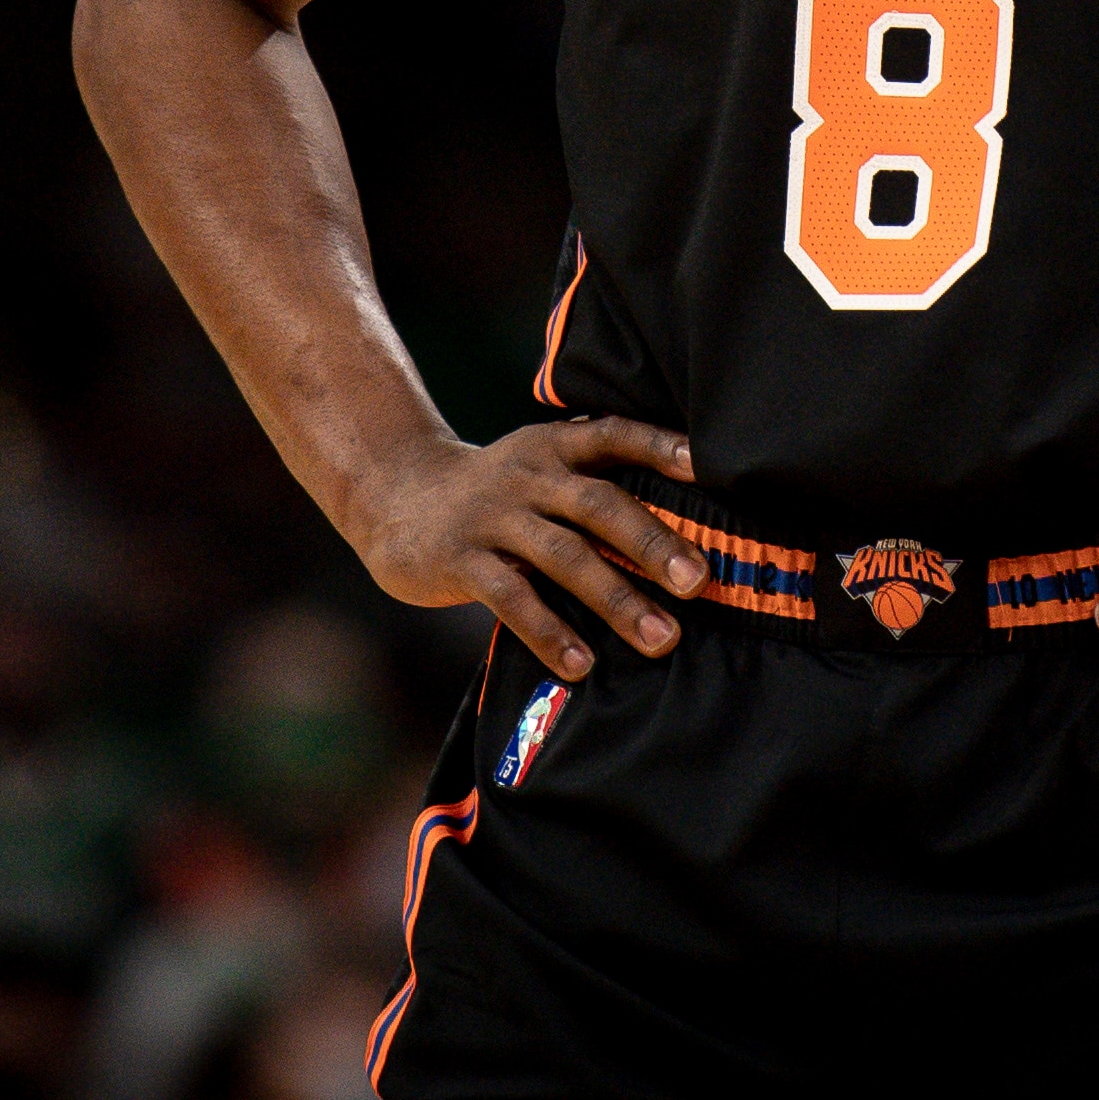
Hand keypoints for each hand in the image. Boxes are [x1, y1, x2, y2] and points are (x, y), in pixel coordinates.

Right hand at [350, 416, 709, 681]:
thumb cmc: (494, 494)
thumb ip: (591, 488)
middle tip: (698, 581)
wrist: (395, 495)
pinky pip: (512, 598)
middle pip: (599, 505)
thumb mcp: (537, 468)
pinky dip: (550, 632)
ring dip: (616, 599)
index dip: (658, 445)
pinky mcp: (460, 559)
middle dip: (652, 543)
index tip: (703, 465)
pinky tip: (581, 665)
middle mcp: (527, 475)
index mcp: (553, 447)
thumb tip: (680, 538)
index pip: (612, 435)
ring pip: (563, 556)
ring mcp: (492, 517)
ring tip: (661, 638)